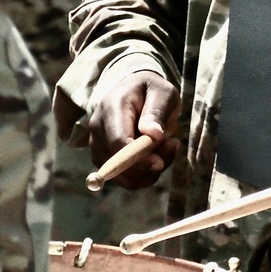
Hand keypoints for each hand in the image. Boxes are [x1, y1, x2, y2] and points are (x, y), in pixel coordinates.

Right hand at [88, 70, 180, 187]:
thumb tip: (153, 135)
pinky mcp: (103, 160)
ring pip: (123, 176)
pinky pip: (125, 180)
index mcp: (112, 107)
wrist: (134, 92)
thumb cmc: (151, 91)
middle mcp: (98, 128)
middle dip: (150, 163)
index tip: (160, 163)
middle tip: (173, 143)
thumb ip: (157, 111)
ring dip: (150, 171)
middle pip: (119, 163)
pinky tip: (156, 156)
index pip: (119, 142)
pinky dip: (145, 175)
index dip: (138, 158)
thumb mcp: (162, 93)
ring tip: (166, 147)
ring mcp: (97, 146)